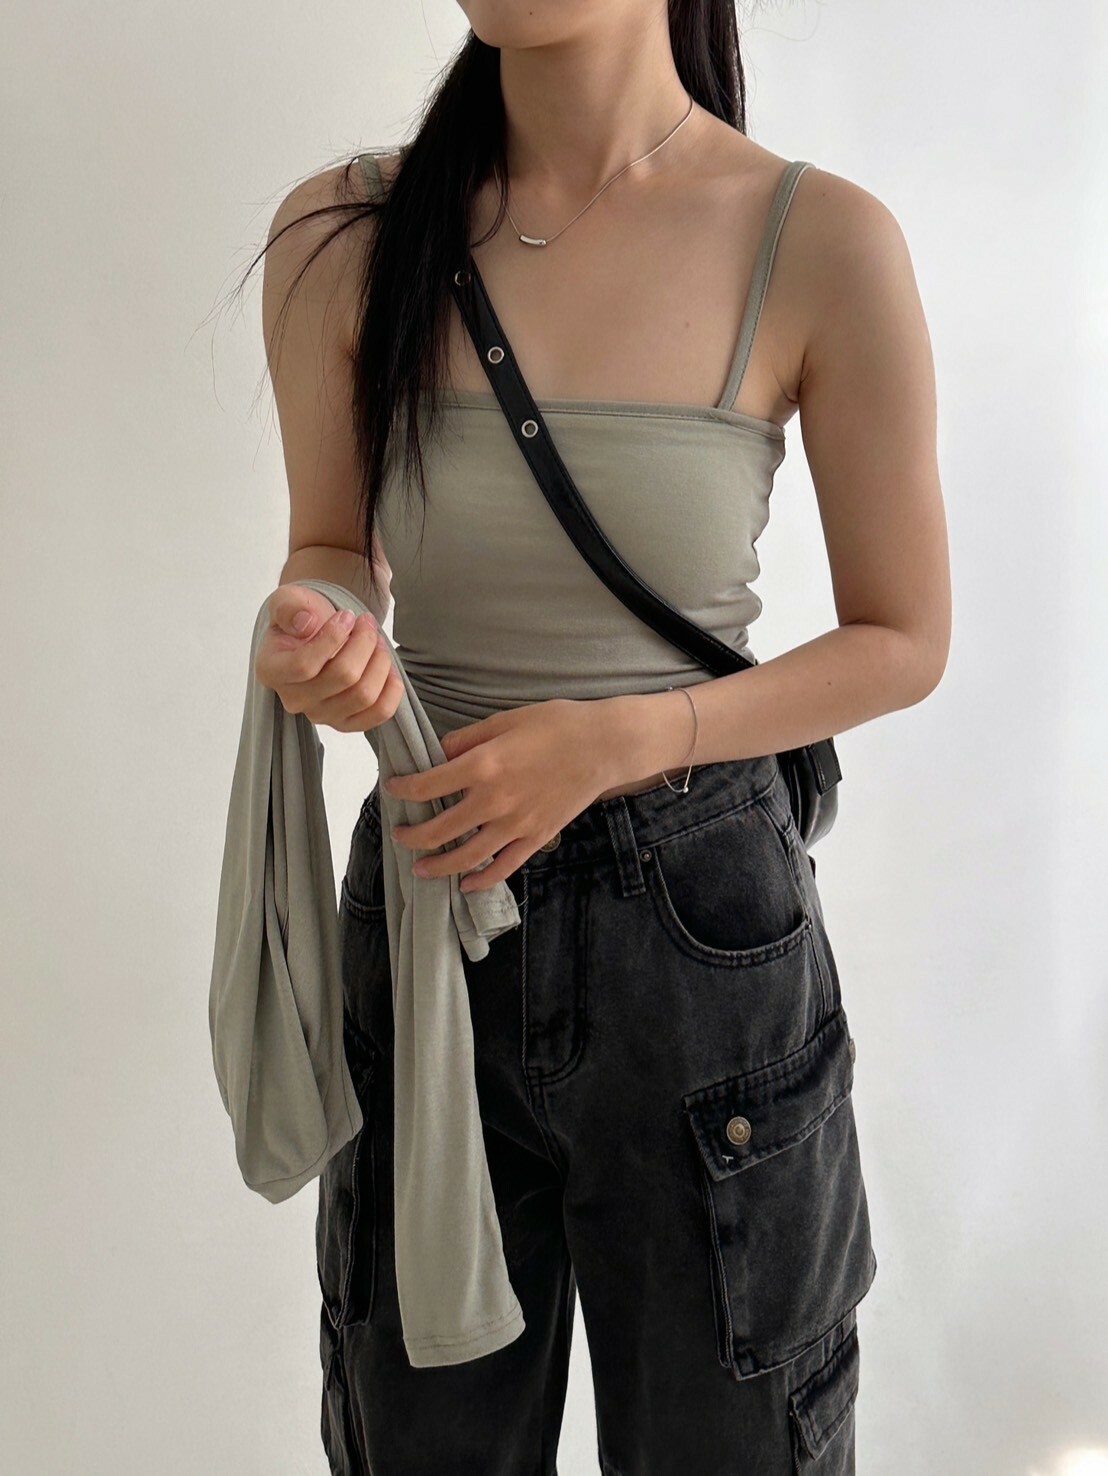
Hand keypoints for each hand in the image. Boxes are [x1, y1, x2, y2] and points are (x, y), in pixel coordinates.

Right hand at [254, 583, 403, 732]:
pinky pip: (379, 714)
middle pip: (343, 677)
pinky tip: (388, 668)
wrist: (316, 634)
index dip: (333, 638)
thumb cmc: (302, 619)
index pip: (304, 665)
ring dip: (380, 662)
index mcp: (272, 670)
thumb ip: (289, 607)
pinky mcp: (346, 722)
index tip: (347, 615)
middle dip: (364, 642)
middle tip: (367, 623)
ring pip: (364, 695)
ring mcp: (321, 715)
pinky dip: (391, 690)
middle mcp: (294, 699)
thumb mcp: (288, 600)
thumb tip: (306, 624)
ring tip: (377, 641)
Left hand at [386, 698, 617, 891]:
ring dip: (438, 865)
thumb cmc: (556, 725)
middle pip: (439, 829)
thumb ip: (467, 739)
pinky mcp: (536, 837)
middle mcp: (494, 800)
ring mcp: (516, 824)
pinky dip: (481, 879)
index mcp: (482, 766)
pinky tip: (465, 884)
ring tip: (420, 868)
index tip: (393, 789)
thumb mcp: (505, 720)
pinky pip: (503, 866)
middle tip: (400, 835)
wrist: (603, 745)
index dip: (403, 790)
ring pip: (466, 856)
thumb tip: (439, 755)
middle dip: (412, 835)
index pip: (427, 786)